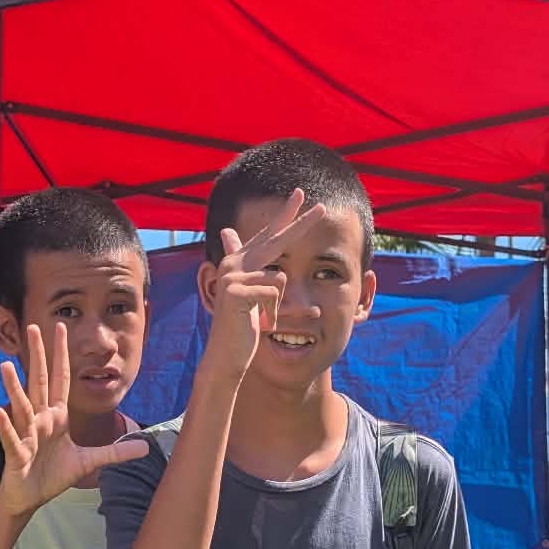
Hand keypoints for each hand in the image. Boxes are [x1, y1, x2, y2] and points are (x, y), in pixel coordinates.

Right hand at [0, 322, 149, 520]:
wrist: (29, 498)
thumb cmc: (52, 476)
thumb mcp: (89, 462)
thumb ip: (115, 452)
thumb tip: (145, 447)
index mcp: (56, 416)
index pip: (60, 379)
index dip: (61, 354)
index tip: (60, 328)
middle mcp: (40, 420)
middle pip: (39, 382)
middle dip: (38, 356)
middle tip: (32, 328)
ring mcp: (26, 435)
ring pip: (20, 407)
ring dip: (14, 387)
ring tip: (5, 366)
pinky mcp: (16, 454)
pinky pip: (10, 437)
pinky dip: (5, 426)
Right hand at [202, 188, 327, 383]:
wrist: (225, 354)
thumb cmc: (241, 327)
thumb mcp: (248, 295)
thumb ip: (249, 268)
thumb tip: (228, 236)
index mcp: (239, 263)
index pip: (266, 234)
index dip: (284, 214)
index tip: (300, 194)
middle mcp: (233, 264)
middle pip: (277, 240)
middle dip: (302, 223)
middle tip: (323, 207)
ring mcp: (233, 276)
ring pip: (280, 278)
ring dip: (277, 304)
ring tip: (259, 317)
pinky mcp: (236, 291)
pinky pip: (274, 294)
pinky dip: (271, 312)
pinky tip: (257, 322)